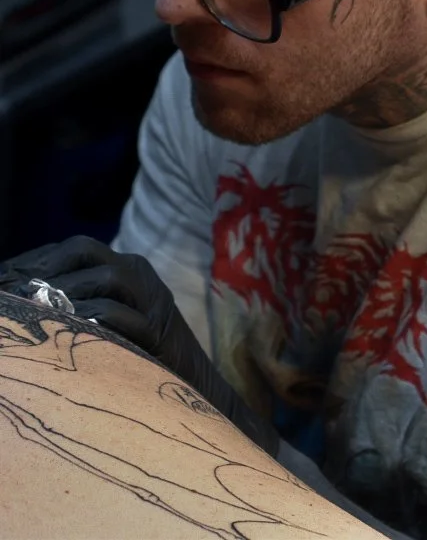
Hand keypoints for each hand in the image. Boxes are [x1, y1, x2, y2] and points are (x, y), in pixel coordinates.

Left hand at [0, 235, 278, 454]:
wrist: (195, 390)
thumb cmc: (139, 359)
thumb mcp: (106, 322)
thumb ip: (77, 305)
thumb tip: (24, 300)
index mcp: (124, 267)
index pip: (73, 248)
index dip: (34, 259)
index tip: (1, 279)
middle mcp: (139, 274)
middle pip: (86, 249)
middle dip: (44, 267)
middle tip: (11, 291)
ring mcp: (152, 299)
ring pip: (107, 277)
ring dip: (64, 292)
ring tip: (32, 310)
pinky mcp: (160, 330)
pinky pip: (121, 315)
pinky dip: (90, 318)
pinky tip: (64, 330)